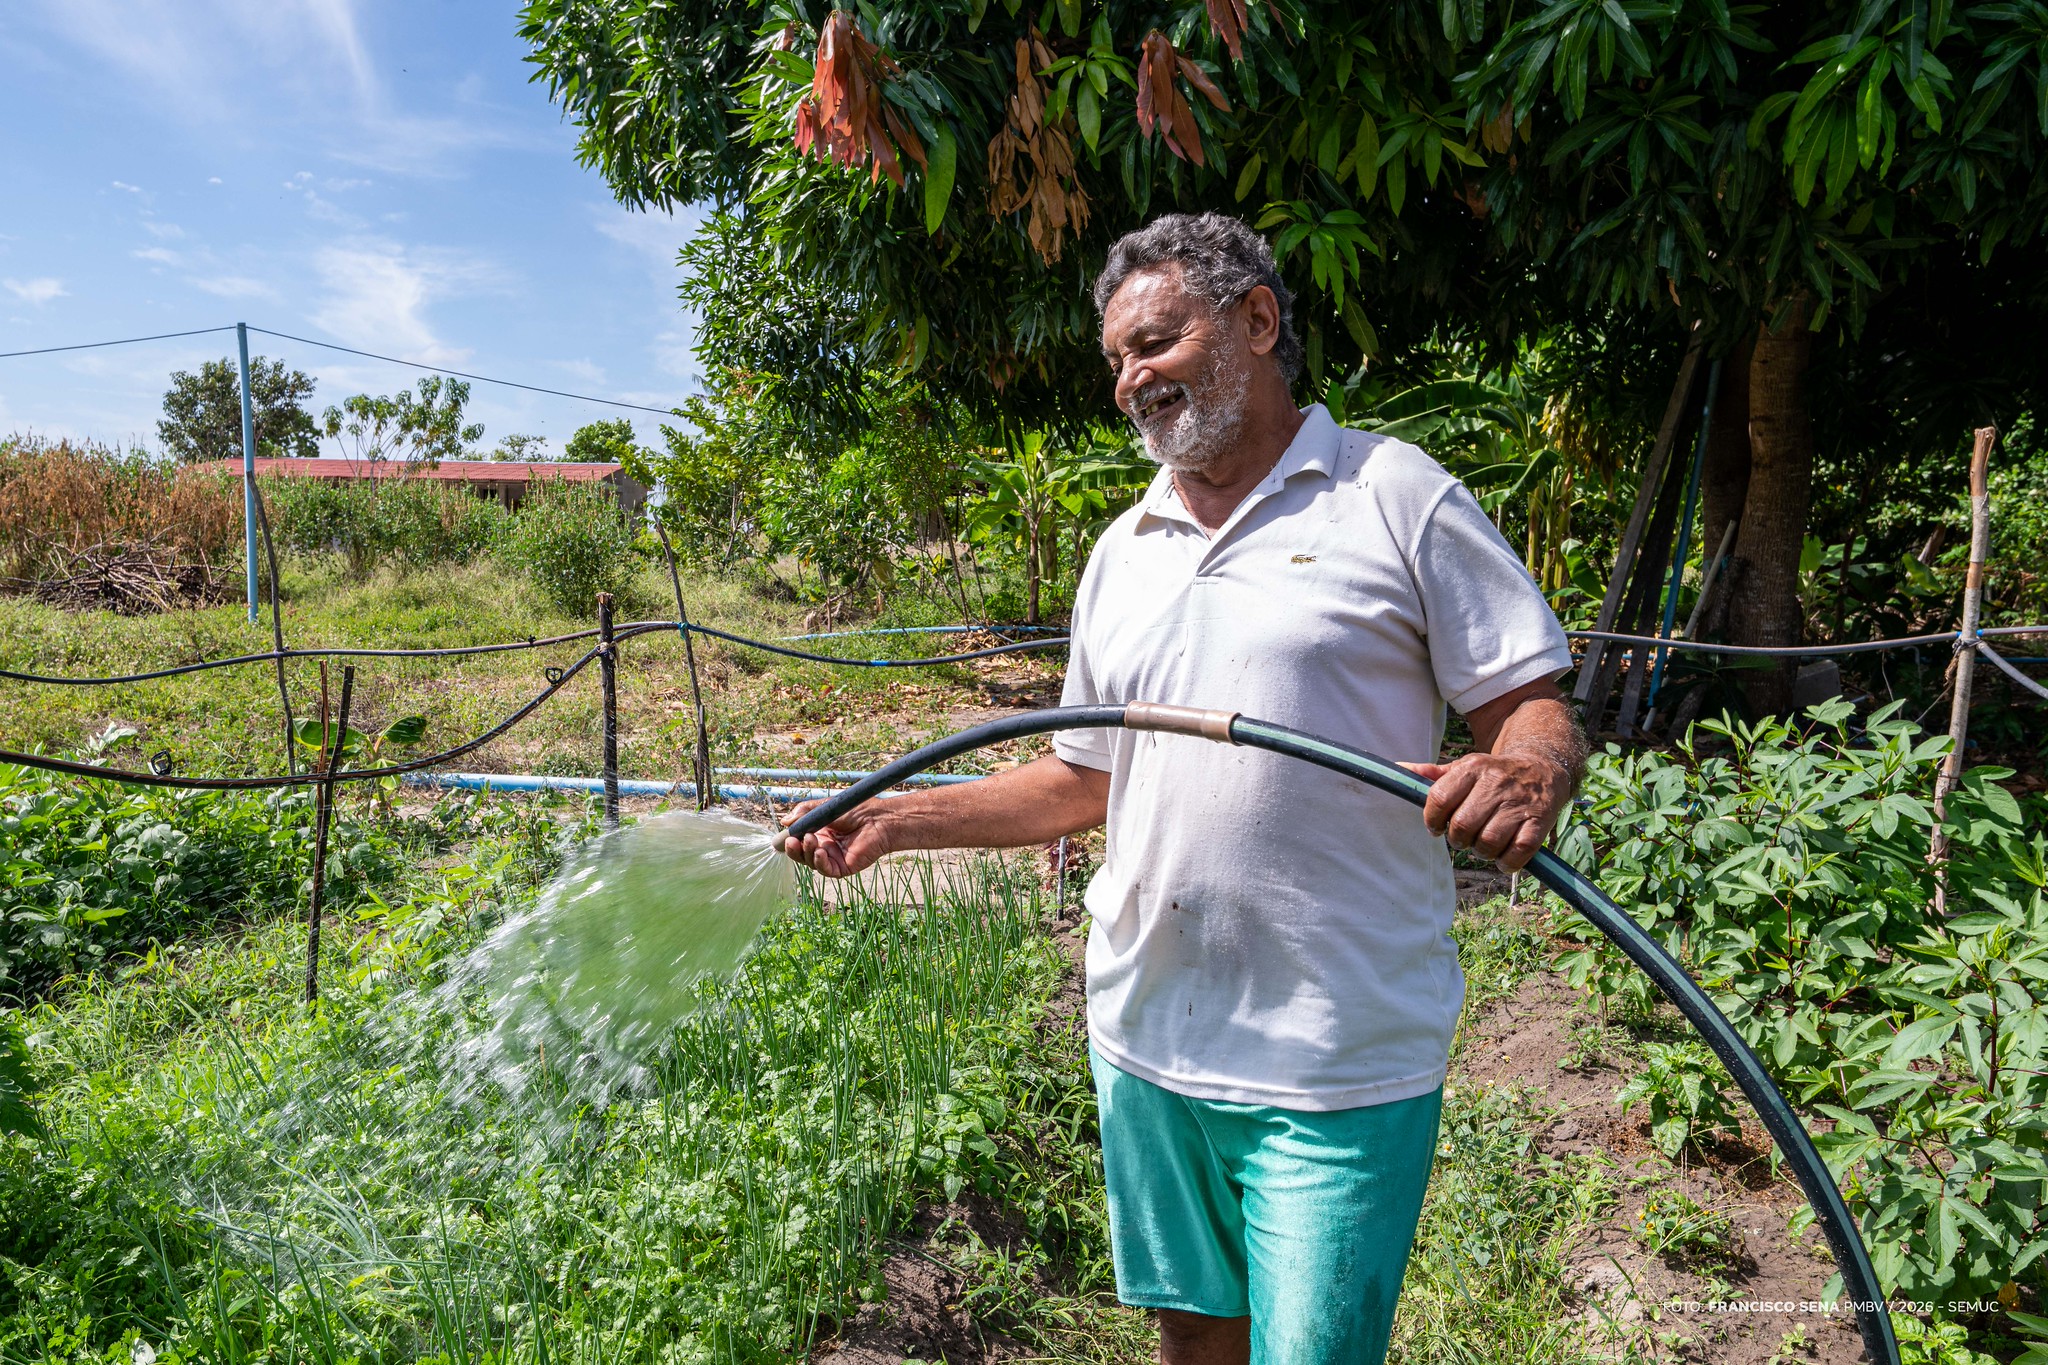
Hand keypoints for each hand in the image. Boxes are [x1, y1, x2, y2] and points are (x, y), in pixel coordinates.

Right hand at [778, 799, 891, 877]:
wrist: (878, 818)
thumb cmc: (856, 810)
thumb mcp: (824, 807)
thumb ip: (804, 812)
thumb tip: (785, 822)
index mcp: (819, 832)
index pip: (799, 841)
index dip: (790, 841)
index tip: (784, 836)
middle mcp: (824, 846)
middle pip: (801, 854)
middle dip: (794, 849)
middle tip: (793, 840)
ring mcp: (833, 858)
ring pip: (811, 862)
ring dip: (807, 852)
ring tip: (811, 839)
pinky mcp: (843, 868)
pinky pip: (826, 870)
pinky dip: (820, 862)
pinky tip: (820, 852)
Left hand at [1403, 752, 1571, 871]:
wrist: (1543, 768)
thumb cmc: (1494, 774)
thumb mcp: (1465, 767)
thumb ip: (1432, 774)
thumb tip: (1398, 768)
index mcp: (1472, 768)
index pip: (1439, 798)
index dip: (1432, 820)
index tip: (1436, 828)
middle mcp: (1495, 783)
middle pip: (1462, 826)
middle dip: (1457, 840)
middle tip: (1463, 838)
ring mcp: (1518, 804)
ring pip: (1488, 842)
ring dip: (1482, 852)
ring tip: (1484, 845)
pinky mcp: (1540, 821)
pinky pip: (1518, 852)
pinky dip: (1507, 863)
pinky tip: (1503, 857)